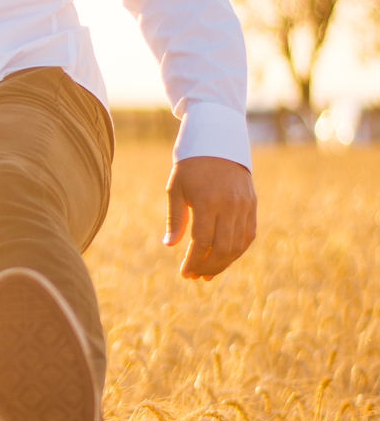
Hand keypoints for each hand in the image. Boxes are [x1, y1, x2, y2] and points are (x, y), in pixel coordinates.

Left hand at [163, 156, 256, 280]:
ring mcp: (244, 205)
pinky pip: (248, 235)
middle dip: (207, 267)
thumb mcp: (176, 188)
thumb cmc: (190, 167)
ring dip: (222, 264)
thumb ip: (175, 218)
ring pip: (237, 245)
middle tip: (195, 277)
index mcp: (207, 201)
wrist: (218, 143)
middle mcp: (229, 205)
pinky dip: (237, 251)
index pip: (202, 241)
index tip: (185, 274)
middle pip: (221, 248)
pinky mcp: (252, 205)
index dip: (193, 261)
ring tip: (208, 274)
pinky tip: (224, 260)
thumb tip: (169, 245)